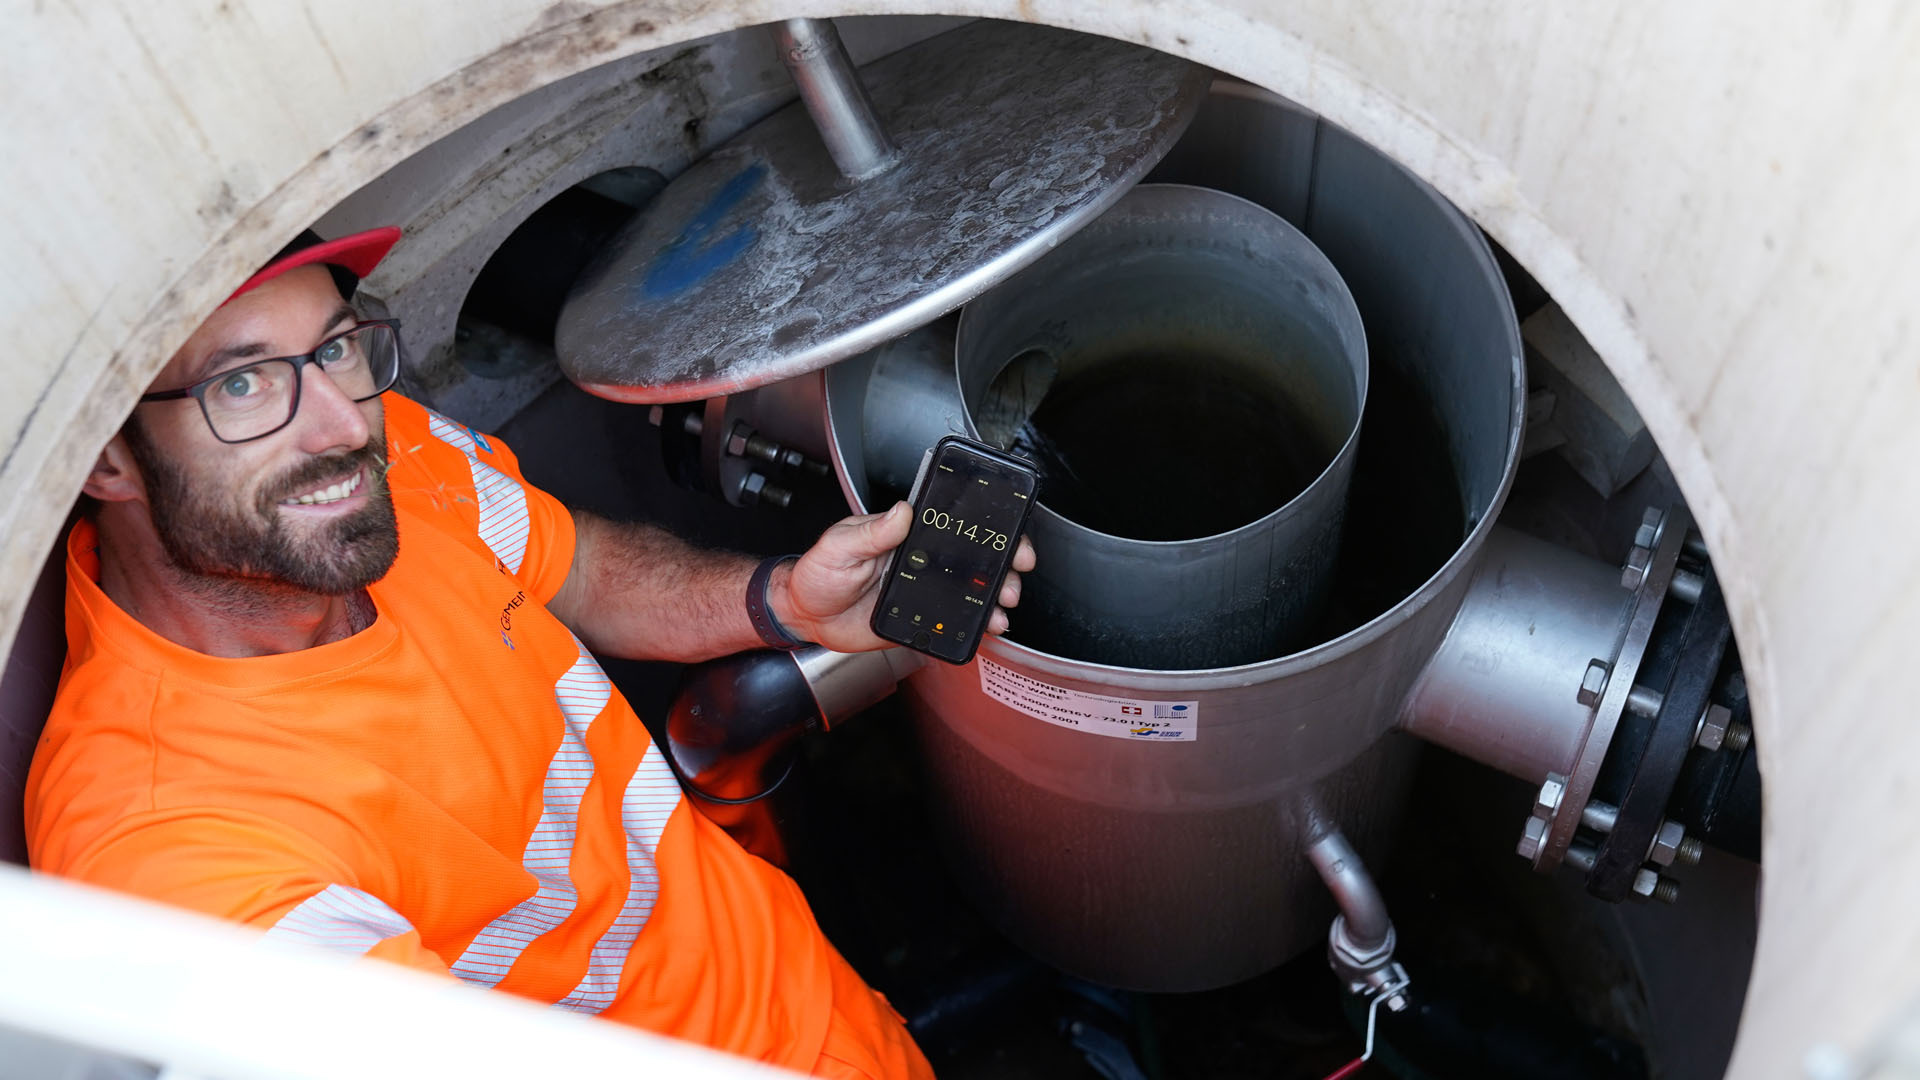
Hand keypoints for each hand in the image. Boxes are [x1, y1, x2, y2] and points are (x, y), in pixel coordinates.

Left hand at [775, 501, 1037, 651]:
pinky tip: (988, 628)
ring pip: (969, 591)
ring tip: (1003, 604)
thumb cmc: (817, 574)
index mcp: (905, 535)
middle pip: (972, 558)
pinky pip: (953, 621)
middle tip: (1016, 572)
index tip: (1007, 532)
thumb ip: (870, 532)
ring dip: (994, 596)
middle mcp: (920, 560)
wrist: (806, 616)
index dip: (985, 528)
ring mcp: (923, 591)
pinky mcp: (920, 619)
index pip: (952, 525)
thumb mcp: (839, 546)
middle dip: (1003, 563)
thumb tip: (900, 512)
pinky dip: (975, 626)